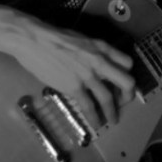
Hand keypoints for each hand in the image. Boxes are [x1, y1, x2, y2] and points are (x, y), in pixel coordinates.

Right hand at [7, 19, 134, 126]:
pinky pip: (89, 106)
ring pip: (109, 98)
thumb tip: (95, 65)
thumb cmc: (53, 37)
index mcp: (102, 47)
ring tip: (112, 120)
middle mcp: (100, 61)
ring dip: (112, 113)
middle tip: (123, 102)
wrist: (33, 40)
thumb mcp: (81, 40)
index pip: (127, 63)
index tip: (122, 84)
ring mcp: (88, 75)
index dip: (127, 76)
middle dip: (128, 95)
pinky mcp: (74, 86)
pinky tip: (95, 123)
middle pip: (127, 82)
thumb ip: (93, 52)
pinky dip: (94, 118)